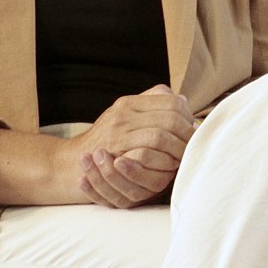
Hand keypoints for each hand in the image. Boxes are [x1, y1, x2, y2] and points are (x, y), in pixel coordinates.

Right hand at [70, 85, 195, 208]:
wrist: (71, 163)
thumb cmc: (104, 142)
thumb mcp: (124, 117)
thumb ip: (150, 105)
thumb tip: (182, 100)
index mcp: (130, 102)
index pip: (171, 101)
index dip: (188, 116)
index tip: (194, 130)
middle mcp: (124, 112)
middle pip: (170, 118)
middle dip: (188, 135)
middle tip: (195, 146)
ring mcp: (118, 132)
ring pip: (161, 135)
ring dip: (179, 149)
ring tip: (185, 158)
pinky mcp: (115, 152)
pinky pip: (149, 152)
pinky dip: (165, 160)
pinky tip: (171, 167)